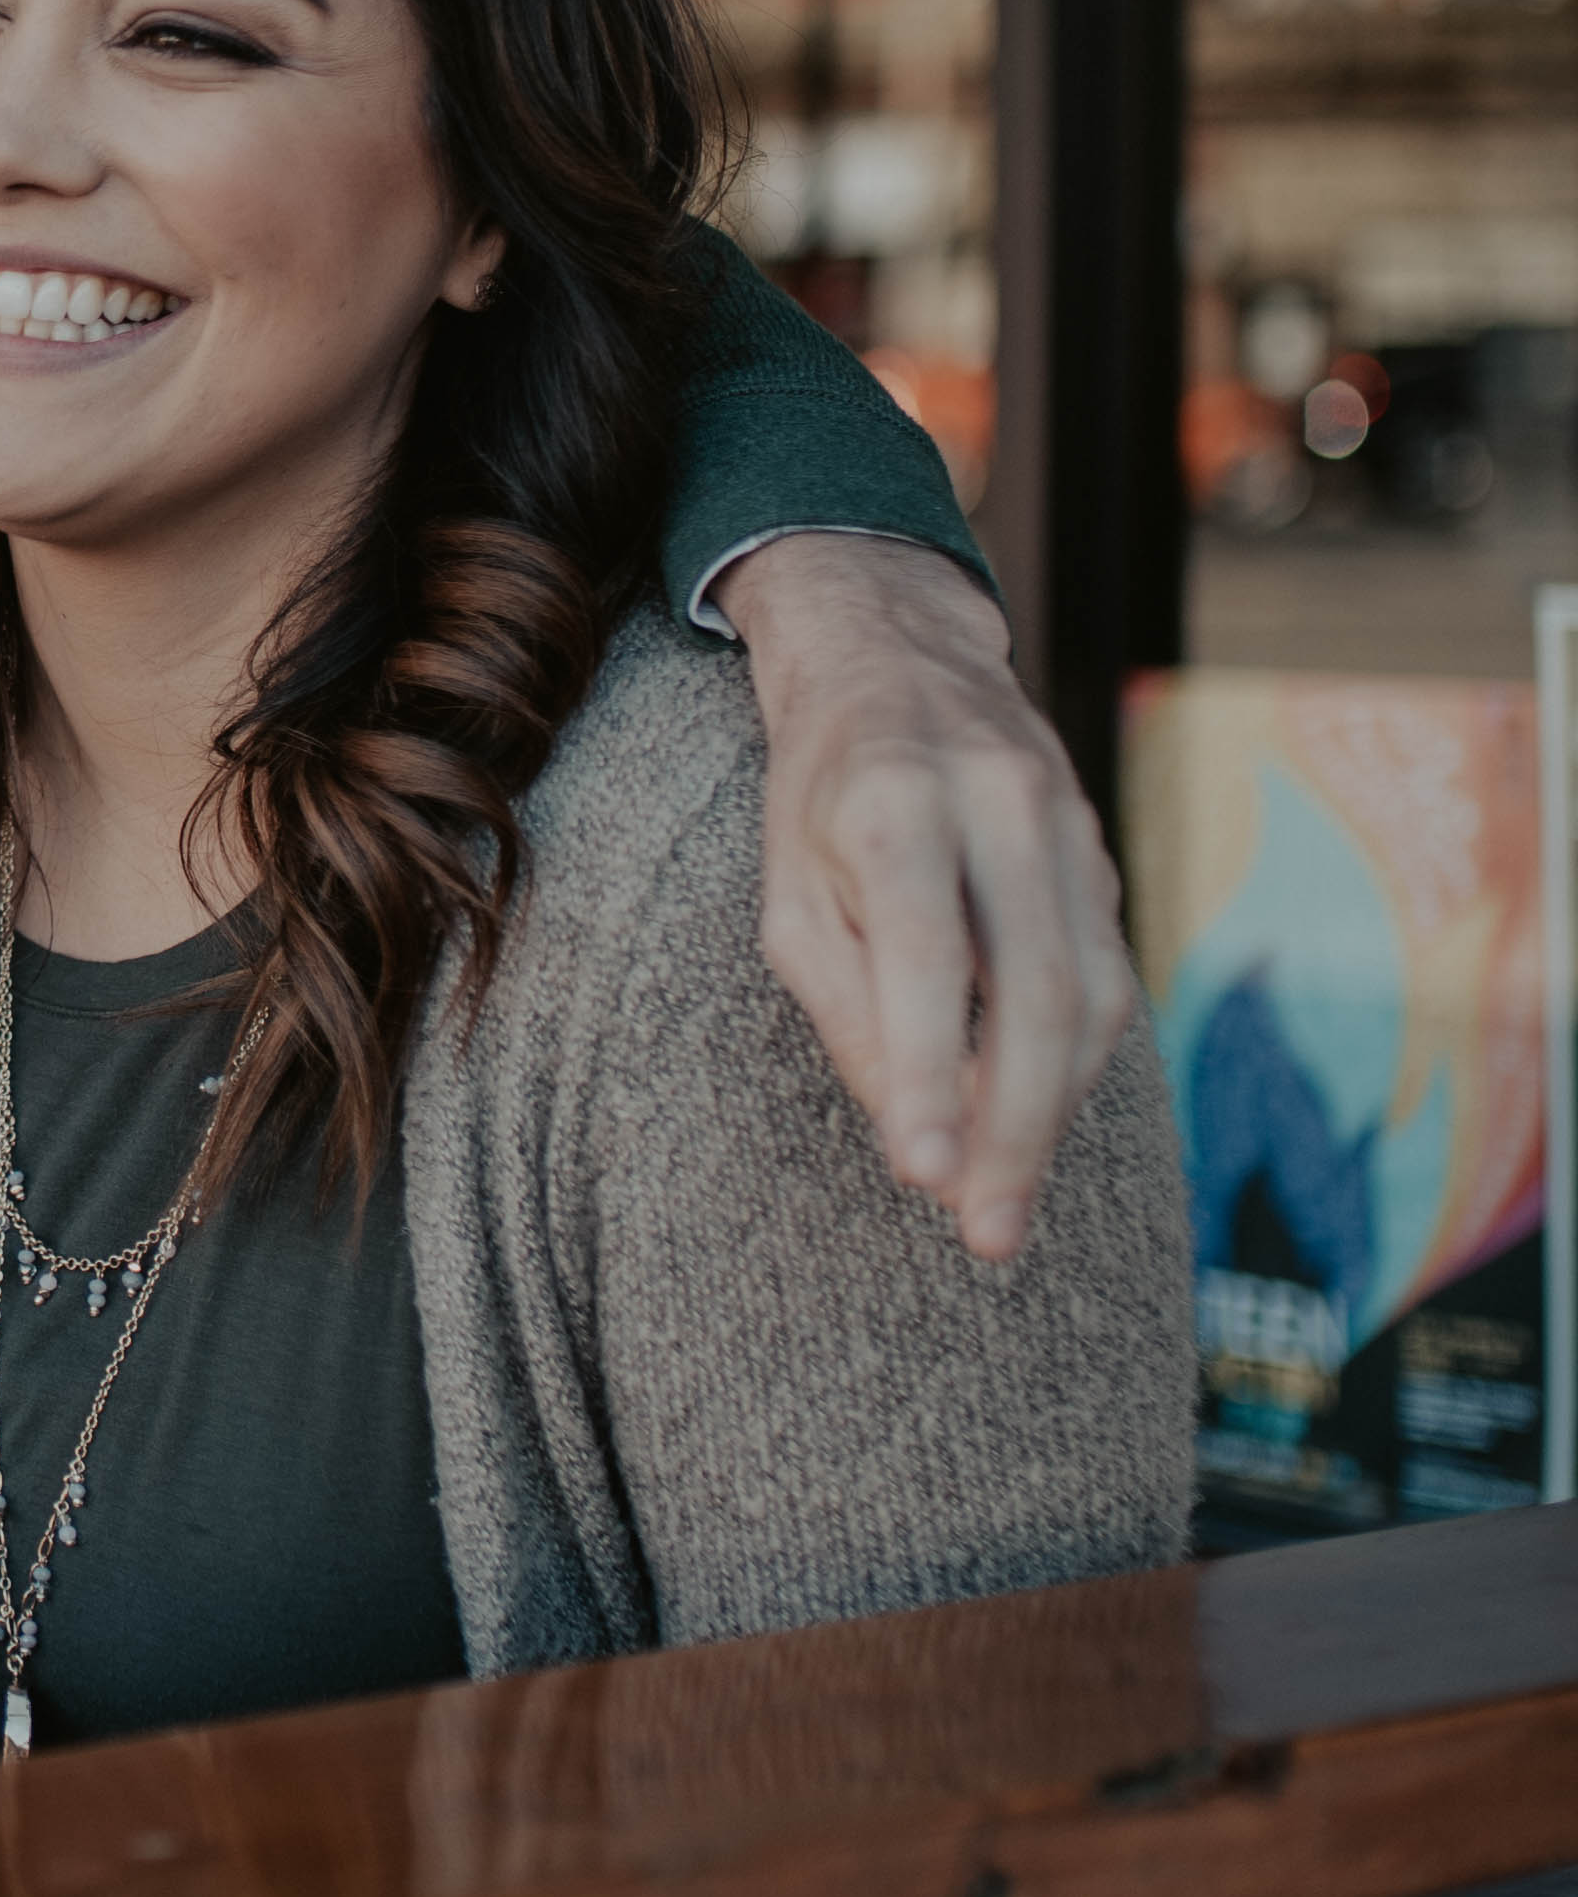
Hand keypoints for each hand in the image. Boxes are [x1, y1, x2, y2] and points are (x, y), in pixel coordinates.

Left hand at [709, 534, 1135, 1262]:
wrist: (898, 660)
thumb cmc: (818, 798)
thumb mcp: (790, 895)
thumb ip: (847, 1011)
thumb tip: (914, 1140)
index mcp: (891, 804)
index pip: (924, 955)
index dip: (930, 1072)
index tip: (922, 1176)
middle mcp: (995, 804)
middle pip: (1033, 990)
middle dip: (1015, 1129)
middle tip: (988, 1235)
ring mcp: (1065, 822)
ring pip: (1089, 993)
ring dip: (1054, 1114)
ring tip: (1004, 1205)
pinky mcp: (1100, 851)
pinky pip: (1105, 975)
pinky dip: (1073, 1063)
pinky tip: (1031, 1122)